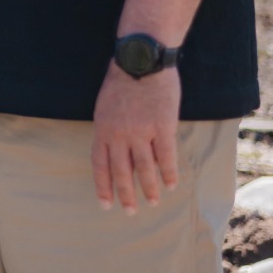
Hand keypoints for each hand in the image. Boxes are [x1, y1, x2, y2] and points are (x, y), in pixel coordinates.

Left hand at [91, 63, 180, 213]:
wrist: (142, 60)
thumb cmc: (122, 81)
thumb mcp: (105, 105)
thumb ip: (109, 129)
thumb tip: (115, 153)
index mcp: (102, 128)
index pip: (100, 164)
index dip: (103, 186)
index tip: (105, 204)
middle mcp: (119, 133)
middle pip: (121, 171)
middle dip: (125, 194)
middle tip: (130, 211)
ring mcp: (141, 131)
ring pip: (144, 168)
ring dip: (149, 188)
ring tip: (153, 201)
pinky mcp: (163, 126)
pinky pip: (166, 157)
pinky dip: (169, 173)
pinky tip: (171, 184)